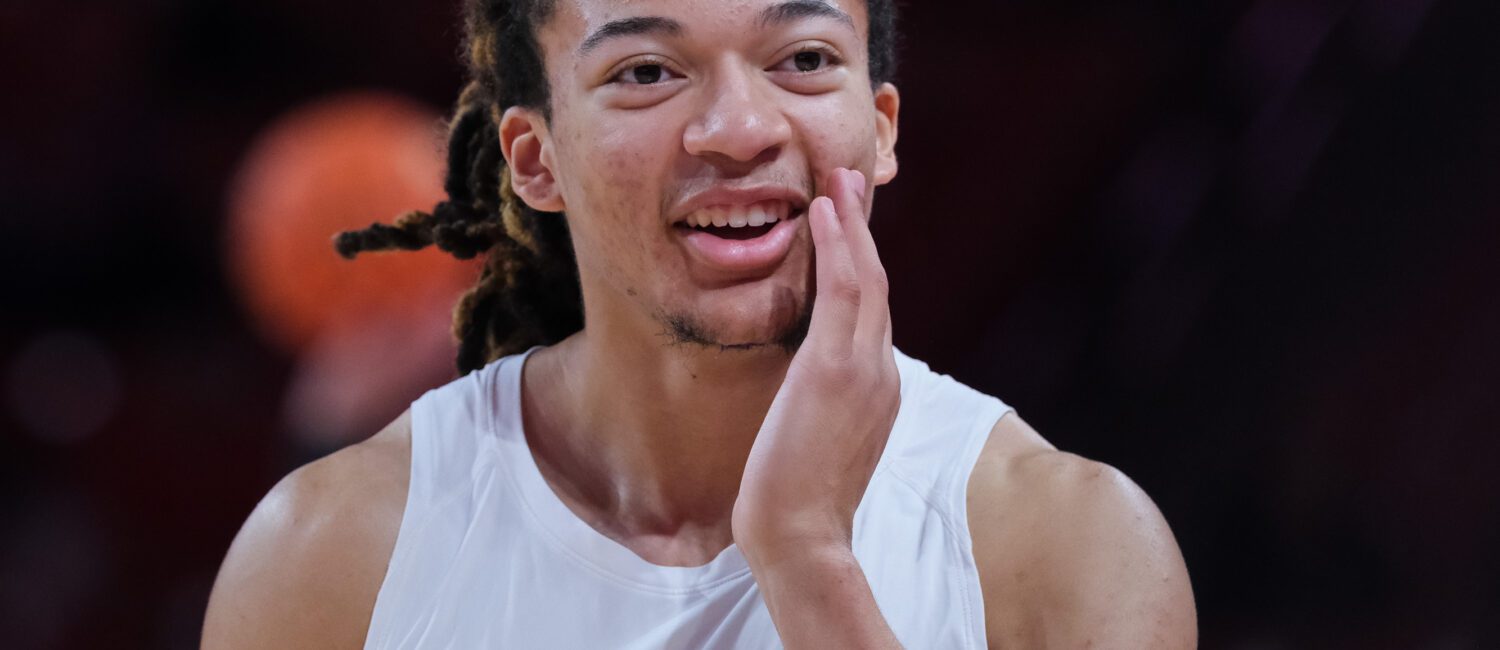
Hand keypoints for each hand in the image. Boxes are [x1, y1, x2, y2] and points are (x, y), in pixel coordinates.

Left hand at [732, 167, 899, 565]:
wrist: (800, 536)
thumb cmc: (795, 498)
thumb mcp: (813, 437)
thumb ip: (818, 401)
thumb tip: (800, 382)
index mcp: (877, 388)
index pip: (871, 312)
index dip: (861, 262)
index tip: (847, 226)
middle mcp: (881, 371)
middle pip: (877, 283)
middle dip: (862, 230)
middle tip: (848, 181)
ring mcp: (865, 368)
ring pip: (867, 277)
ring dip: (852, 223)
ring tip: (835, 179)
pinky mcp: (836, 368)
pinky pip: (845, 289)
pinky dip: (839, 244)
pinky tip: (824, 212)